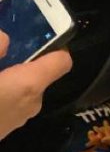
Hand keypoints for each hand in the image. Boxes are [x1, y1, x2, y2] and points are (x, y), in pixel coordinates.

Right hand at [0, 0, 71, 140]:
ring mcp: (18, 117)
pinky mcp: (4, 125)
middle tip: (7, 31)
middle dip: (21, 50)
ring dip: (8, 67)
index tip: (38, 25)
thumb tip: (5, 38)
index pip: (61, 60)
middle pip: (37, 69)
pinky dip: (2, 84)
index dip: (54, 40)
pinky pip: (9, 96)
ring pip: (20, 83)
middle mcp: (30, 102)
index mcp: (28, 85)